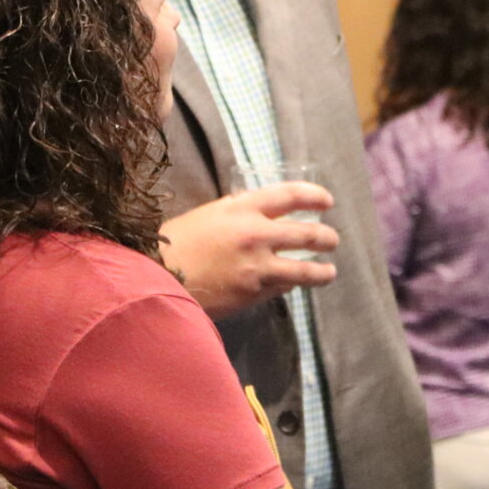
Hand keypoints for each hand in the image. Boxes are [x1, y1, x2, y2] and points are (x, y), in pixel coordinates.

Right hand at [159, 184, 338, 318]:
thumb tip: (262, 218)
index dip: (314, 196)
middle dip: (326, 237)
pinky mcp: (253, 293)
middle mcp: (256, 234)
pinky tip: (291, 285)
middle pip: (307, 233)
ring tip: (329, 271)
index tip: (327, 201)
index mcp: (242, 208)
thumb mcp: (208, 215)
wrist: (156, 276)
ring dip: (322, 270)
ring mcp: (257, 266)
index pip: (290, 195)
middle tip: (332, 240)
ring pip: (305, 269)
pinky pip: (282, 287)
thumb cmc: (175, 242)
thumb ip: (238, 214)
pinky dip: (290, 285)